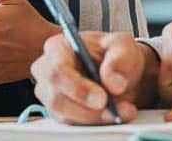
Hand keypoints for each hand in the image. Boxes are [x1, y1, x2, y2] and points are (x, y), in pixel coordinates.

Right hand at [30, 31, 158, 124]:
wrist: (122, 72)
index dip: (77, 87)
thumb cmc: (116, 54)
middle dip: (87, 108)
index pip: (57, 70)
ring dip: (95, 117)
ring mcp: (51, 94)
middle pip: (56, 97)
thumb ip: (119, 60)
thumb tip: (112, 83)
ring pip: (65, 114)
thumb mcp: (123, 47)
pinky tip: (114, 115)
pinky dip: (95, 122)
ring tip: (122, 112)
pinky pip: (73, 123)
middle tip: (114, 111)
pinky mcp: (60, 112)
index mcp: (58, 48)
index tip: (102, 98)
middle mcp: (47, 71)